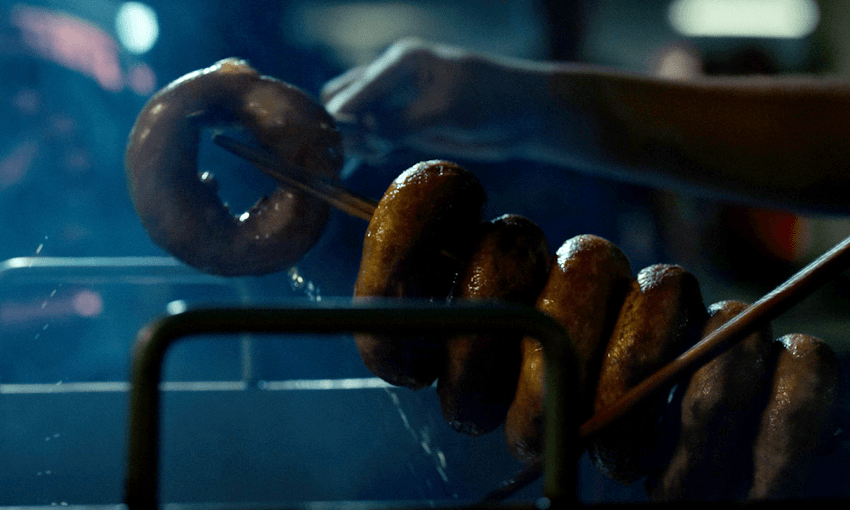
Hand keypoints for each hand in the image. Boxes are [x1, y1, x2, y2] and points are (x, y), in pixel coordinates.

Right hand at [322, 38, 546, 163]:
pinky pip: (375, 136)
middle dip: (342, 127)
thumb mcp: (446, 111)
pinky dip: (369, 148)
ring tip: (362, 160)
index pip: (357, 88)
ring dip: (354, 140)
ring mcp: (400, 101)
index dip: (342, 116)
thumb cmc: (492, 100)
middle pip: (346, 99)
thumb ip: (403, 123)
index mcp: (403, 60)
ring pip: (358, 120)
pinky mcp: (408, 124)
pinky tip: (370, 160)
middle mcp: (394, 77)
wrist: (525, 115)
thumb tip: (361, 134)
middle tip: (348, 155)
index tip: (330, 144)